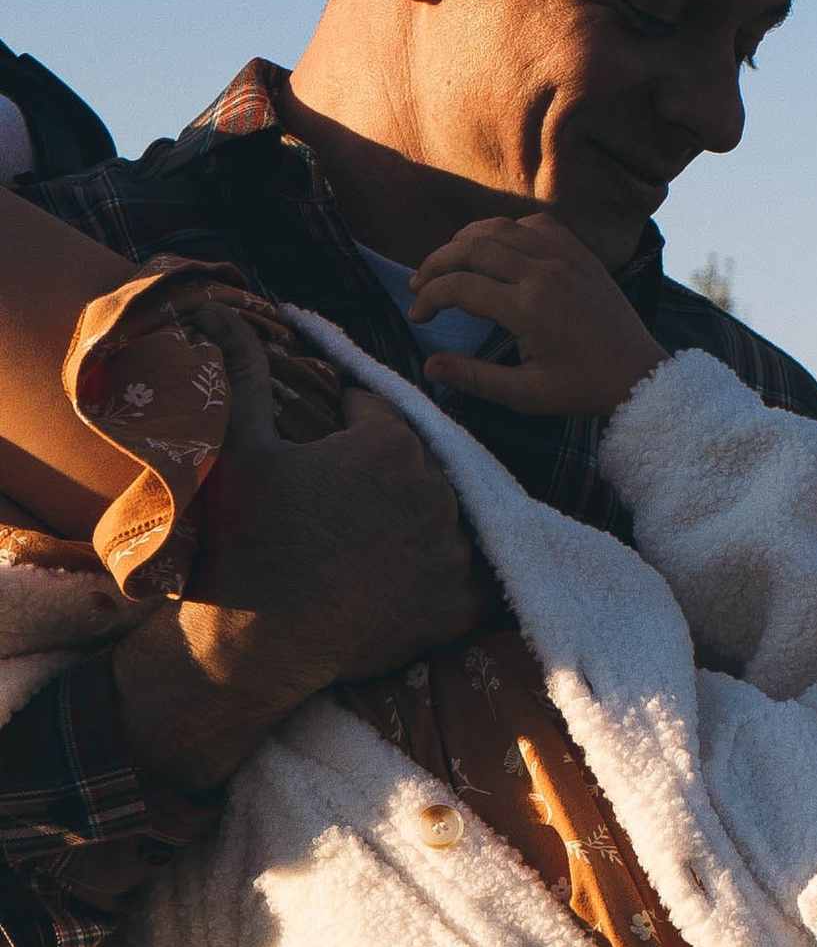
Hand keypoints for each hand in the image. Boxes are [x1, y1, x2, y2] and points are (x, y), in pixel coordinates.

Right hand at [111, 313, 492, 790]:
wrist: (256, 641)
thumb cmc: (243, 535)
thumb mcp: (239, 444)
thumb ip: (245, 370)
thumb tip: (216, 305)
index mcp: (391, 445)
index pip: (378, 413)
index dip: (344, 427)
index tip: (320, 454)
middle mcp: (436, 493)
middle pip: (416, 463)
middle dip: (383, 472)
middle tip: (339, 503)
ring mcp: (454, 553)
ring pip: (443, 514)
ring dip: (416, 518)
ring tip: (366, 540)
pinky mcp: (462, 606)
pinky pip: (470, 573)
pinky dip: (448, 571)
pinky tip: (406, 573)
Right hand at [406, 210, 668, 420]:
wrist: (639, 374)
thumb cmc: (583, 389)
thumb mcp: (527, 395)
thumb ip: (475, 379)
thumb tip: (429, 366)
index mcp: (529, 308)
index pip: (460, 287)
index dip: (430, 298)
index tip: (417, 315)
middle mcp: (544, 272)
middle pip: (470, 247)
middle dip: (436, 263)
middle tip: (420, 285)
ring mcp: (563, 255)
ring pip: (497, 228)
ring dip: (464, 242)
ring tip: (448, 266)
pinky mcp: (578, 251)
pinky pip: (531, 224)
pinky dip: (504, 231)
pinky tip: (493, 252)